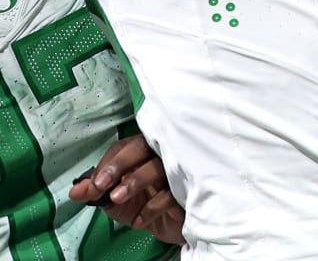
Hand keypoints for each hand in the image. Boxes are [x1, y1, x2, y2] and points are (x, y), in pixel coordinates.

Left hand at [70, 135, 186, 244]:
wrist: (166, 226)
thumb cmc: (141, 205)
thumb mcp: (112, 201)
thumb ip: (94, 194)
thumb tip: (75, 191)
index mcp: (139, 154)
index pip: (122, 147)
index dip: (107, 164)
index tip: (94, 185)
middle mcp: (158, 155)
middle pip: (142, 146)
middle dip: (119, 164)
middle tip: (102, 186)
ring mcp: (175, 170)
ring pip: (158, 166)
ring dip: (135, 181)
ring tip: (118, 199)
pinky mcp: (187, 189)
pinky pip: (171, 193)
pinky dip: (152, 207)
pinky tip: (138, 220)